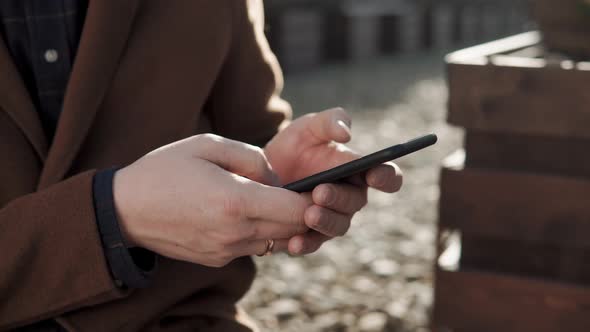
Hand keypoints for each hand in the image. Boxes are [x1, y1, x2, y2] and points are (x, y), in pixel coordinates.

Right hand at [113, 134, 311, 266]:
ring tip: (276, 200)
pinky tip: (248, 212)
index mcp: (235, 201)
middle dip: (304, 211)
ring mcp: (226, 251)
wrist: (123, 210)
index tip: (321, 185)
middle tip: (307, 191)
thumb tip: (277, 178)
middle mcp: (235, 233)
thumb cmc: (164, 170)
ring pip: (275, 241)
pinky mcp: (218, 259)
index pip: (296, 209)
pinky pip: (254, 248)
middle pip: (292, 229)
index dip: (314, 199)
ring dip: (282, 223)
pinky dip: (260, 232)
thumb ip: (252, 158)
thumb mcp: (208, 146)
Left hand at [265, 108, 402, 254]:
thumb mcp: (309, 127)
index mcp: (358, 170)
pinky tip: (293, 243)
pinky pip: (312, 243)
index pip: (386, 176)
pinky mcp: (310, 235)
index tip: (373, 175)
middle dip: (339, 198)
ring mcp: (332, 217)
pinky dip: (304, 244)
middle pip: (356, 203)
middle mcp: (349, 197)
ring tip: (308, 215)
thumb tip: (347, 134)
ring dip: (325, 222)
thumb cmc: (294, 146)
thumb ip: (330, 121)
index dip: (386, 177)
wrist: (261, 171)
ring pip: (338, 226)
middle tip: (319, 192)